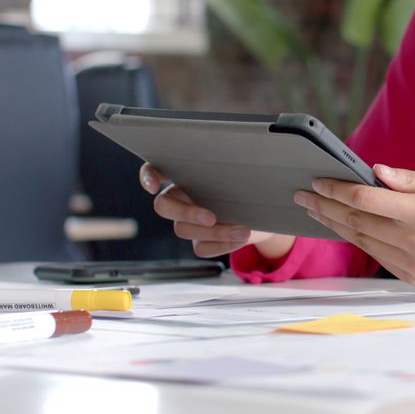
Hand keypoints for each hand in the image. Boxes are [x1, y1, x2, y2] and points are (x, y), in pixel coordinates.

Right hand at [139, 163, 294, 258]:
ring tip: (243, 230)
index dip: (148, 176)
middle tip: (211, 217)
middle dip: (186, 212)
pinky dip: (220, 245)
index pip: (154, 169)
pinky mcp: (200, 241)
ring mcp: (188, 221)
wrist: (266, 213)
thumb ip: (245, 166)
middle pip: (163, 206)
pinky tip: (239, 239)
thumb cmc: (254, 186)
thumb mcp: (252, 172)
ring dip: (214, 232)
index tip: (154, 185)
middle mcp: (182, 197)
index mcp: (186, 174)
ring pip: (184, 230)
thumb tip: (266, 172)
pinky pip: (200, 248)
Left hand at [294, 164, 414, 285]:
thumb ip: (406, 180)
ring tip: (317, 210)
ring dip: (337, 225)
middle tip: (304, 195)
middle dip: (327, 207)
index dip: (336, 189)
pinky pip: (377, 255)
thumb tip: (370, 172)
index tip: (316, 181)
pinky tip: (345, 226)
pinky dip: (359, 239)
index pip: (366, 200)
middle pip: (357, 222)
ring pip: (362, 241)